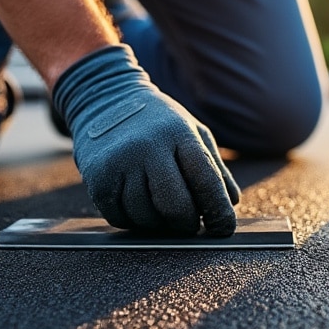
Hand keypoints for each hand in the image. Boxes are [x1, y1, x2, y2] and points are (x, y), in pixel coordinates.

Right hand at [52, 45, 239, 234]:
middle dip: (187, 224)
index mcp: (179, 134)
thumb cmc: (157, 122)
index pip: (206, 181)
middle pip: (175, 207)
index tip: (222, 229)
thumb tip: (231, 202)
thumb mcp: (192, 132)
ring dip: (158, 223)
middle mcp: (148, 147)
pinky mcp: (97, 180)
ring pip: (147, 218)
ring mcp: (119, 163)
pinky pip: (120, 219)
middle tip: (188, 223)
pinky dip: (132, 221)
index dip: (218, 212)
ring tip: (158, 205)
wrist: (106, 100)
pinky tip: (137, 204)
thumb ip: (215, 167)